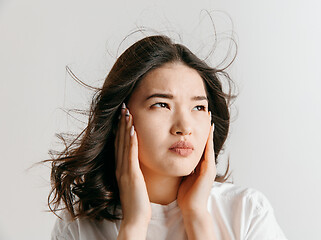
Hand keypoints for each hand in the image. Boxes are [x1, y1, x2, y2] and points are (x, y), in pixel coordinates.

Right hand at [114, 104, 150, 226]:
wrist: (135, 218)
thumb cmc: (138, 203)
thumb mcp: (135, 183)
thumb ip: (135, 172)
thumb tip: (139, 164)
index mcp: (121, 169)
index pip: (120, 145)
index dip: (121, 129)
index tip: (124, 115)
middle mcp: (120, 167)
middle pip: (119, 141)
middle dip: (121, 123)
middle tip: (123, 107)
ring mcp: (124, 171)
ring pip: (124, 144)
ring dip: (125, 127)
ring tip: (127, 112)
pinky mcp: (131, 175)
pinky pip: (130, 154)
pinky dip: (131, 141)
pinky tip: (133, 129)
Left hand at [177, 112, 215, 214]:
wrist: (191, 209)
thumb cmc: (185, 196)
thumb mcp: (182, 176)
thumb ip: (181, 167)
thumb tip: (172, 158)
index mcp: (198, 165)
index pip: (198, 144)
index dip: (196, 131)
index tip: (194, 117)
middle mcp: (206, 164)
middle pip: (205, 141)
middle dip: (205, 127)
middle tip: (204, 111)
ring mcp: (209, 166)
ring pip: (208, 144)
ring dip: (208, 130)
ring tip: (208, 116)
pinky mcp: (209, 170)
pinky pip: (209, 152)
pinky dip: (208, 141)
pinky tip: (207, 130)